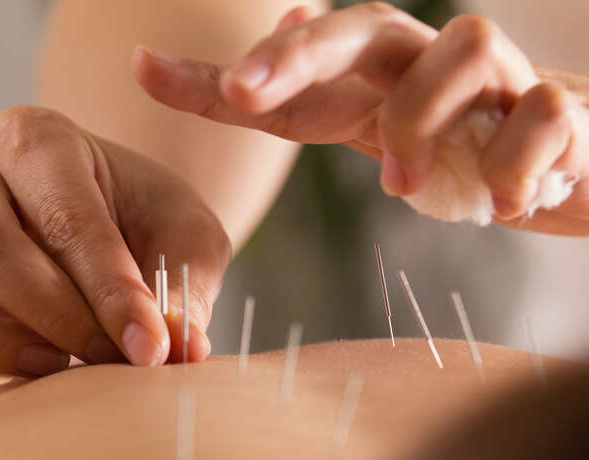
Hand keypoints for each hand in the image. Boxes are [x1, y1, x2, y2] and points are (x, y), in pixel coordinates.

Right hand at [0, 106, 229, 400]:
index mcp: (37, 141)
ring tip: (51, 371)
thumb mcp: (185, 242)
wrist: (110, 227)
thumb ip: (183, 291)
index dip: (110, 289)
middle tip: (108, 359)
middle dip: (53, 313)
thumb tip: (178, 350)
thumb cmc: (146, 228)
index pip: (64, 215)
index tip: (152, 348)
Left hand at [133, 3, 588, 233]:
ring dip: (421, 122)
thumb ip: (301, 102)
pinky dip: (517, 165)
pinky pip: (540, 115)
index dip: (218, 71)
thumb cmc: (449, 143)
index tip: (141, 67)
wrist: (561, 154)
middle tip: (247, 96)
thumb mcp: (364, 127)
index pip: (287, 59)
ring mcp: (496, 74)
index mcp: (369, 71)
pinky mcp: (557, 108)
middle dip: (296, 56)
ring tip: (405, 190)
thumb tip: (246, 53)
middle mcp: (424, 56)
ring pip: (462, 48)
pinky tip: (507, 204)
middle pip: (361, 25)